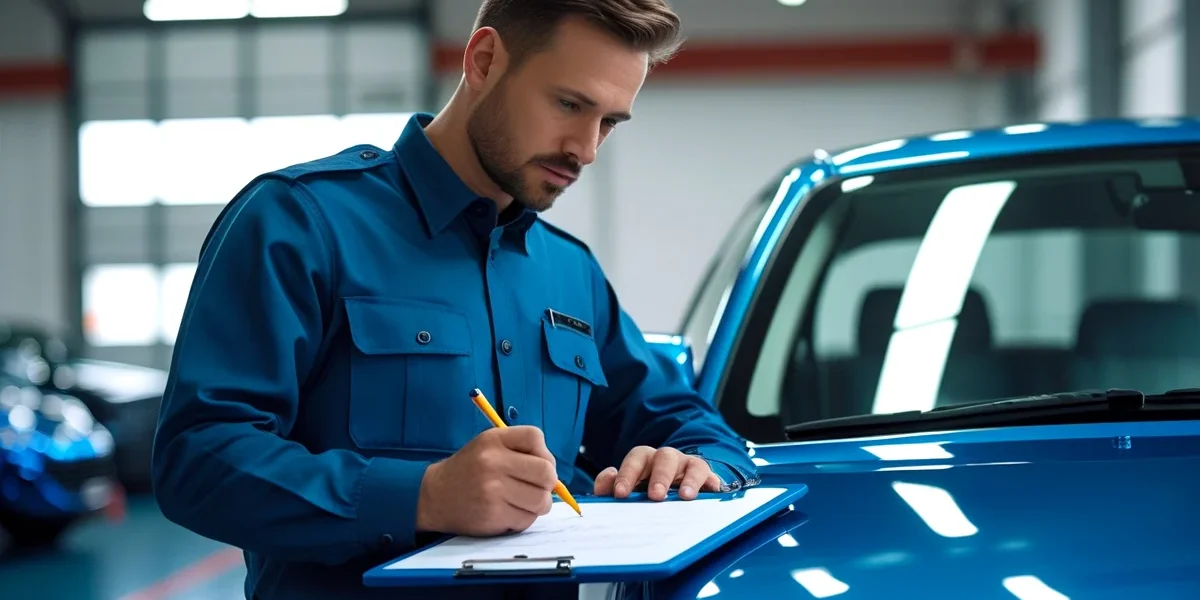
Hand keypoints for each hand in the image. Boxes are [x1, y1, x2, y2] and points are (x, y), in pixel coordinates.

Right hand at [416, 426, 557, 536]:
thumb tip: (554, 473)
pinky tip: (510, 511)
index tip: (537, 463)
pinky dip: (524, 518)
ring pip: (541, 500)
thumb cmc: (469, 469)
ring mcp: (493, 491)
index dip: (544, 452)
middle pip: (546, 473)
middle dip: (548, 483)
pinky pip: (527, 520)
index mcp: (492, 440)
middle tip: (538, 487)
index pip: (535, 437)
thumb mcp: (488, 445)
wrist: (434, 496)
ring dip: (539, 503)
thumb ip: (520, 450)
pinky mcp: (493, 516)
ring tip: (524, 501)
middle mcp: (493, 462)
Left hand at [593, 446, 721, 500]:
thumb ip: (612, 486)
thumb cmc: (648, 490)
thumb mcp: (630, 488)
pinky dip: (711, 484)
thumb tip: (602, 490)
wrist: (678, 490)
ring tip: (685, 497)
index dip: (627, 474)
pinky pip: (712, 477)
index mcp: (645, 460)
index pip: (636, 459)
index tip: (620, 494)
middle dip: (659, 476)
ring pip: (692, 464)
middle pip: (664, 458)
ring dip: (689, 479)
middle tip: (655, 496)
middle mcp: (667, 459)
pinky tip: (710, 494)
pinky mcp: (707, 478)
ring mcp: (689, 466)